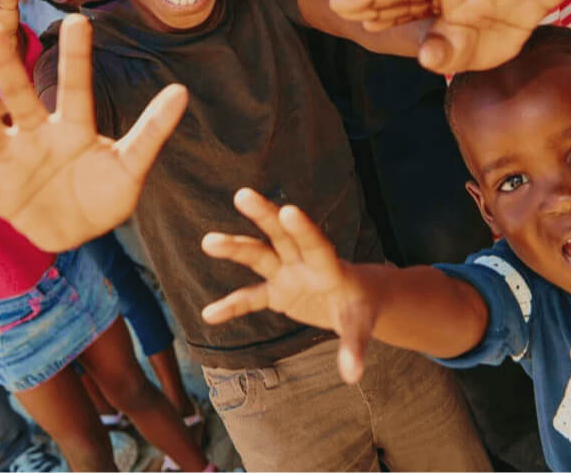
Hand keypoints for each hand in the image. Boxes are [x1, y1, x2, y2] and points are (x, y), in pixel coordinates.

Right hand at [0, 14, 187, 252]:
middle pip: (18, 96)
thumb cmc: (104, 191)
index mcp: (74, 126)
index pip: (76, 87)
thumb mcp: (131, 167)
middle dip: (4, 66)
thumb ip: (151, 132)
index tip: (78, 20)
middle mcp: (36, 134)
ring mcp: (12, 162)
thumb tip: (182, 91)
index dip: (79, 58)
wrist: (79, 230)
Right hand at [202, 188, 377, 383]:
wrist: (356, 299)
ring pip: (259, 255)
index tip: (289, 209)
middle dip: (264, 215)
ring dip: (235, 247)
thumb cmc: (362, 307)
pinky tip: (209, 315)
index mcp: (328, 266)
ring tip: (208, 241)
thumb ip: (354, 347)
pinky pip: (250, 298)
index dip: (303, 229)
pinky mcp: (277, 292)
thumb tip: (352, 375)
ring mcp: (286, 274)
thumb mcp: (362, 325)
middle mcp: (303, 263)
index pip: (316, 244)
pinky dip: (232, 306)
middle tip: (243, 195)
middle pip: (281, 235)